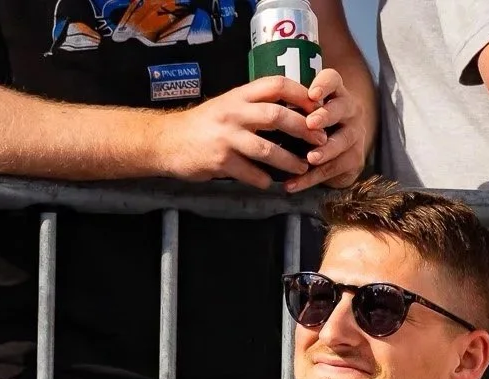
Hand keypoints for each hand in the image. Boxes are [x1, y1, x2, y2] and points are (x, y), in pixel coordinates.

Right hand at [164, 77, 320, 188]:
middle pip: (276, 116)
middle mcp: (234, 112)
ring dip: (289, 161)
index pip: (275, 85)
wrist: (168, 141)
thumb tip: (288, 111)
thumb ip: (253, 106)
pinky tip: (271, 183)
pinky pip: (250, 174)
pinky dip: (263, 180)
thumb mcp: (227, 106)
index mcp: (238, 96)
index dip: (300, 94)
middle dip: (303, 129)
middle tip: (320, 140)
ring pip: (266, 149)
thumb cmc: (203, 125)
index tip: (317, 106)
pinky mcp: (220, 162)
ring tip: (303, 168)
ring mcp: (226, 137)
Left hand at [286, 67, 369, 195]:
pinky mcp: (355, 159)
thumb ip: (293, 108)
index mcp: (336, 93)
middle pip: (341, 109)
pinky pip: (333, 169)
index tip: (312, 94)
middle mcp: (350, 111)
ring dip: (325, 150)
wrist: (342, 151)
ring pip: (341, 141)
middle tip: (310, 123)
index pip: (333, 80)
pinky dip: (311, 178)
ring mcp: (355, 135)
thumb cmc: (316, 126)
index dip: (324, 85)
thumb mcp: (305, 112)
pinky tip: (293, 184)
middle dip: (326, 116)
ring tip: (310, 158)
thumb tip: (263, 111)